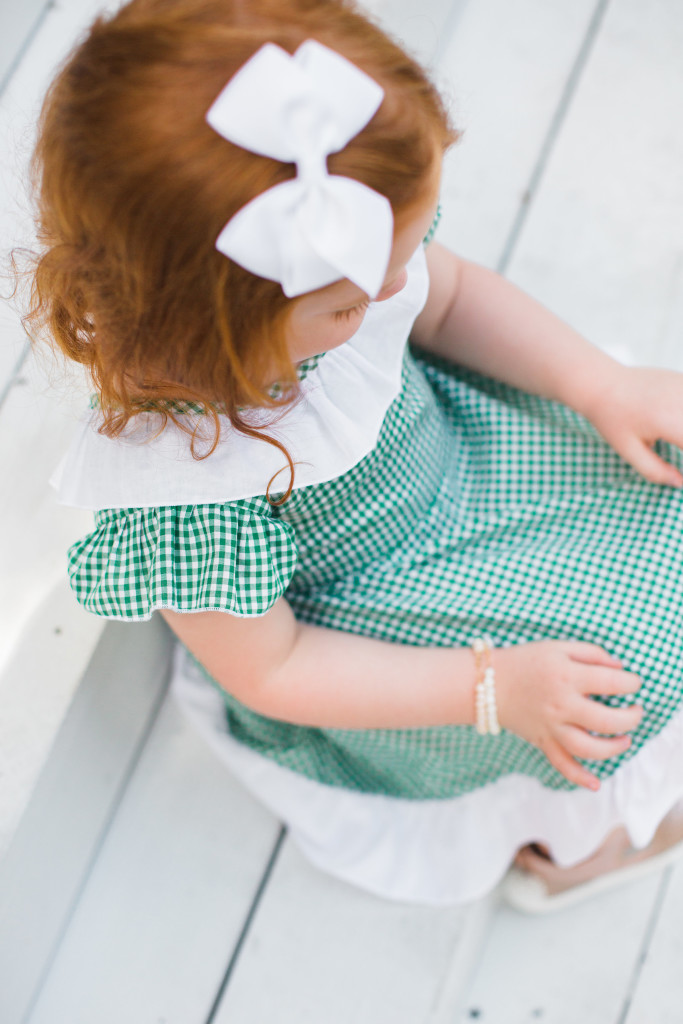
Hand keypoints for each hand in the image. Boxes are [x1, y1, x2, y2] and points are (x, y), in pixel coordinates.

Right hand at [494, 641, 642, 789]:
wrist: (485, 682)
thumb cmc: (526, 660)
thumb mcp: (558, 647)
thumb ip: (592, 653)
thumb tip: (620, 670)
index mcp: (566, 676)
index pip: (612, 683)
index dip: (632, 683)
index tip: (633, 683)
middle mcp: (560, 704)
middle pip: (607, 721)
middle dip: (631, 718)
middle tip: (636, 712)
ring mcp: (550, 727)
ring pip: (588, 749)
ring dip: (614, 748)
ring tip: (625, 739)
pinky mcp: (541, 741)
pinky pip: (561, 764)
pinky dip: (579, 777)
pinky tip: (596, 783)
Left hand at [581, 363, 682, 486]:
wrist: (602, 383)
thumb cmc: (612, 419)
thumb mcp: (629, 451)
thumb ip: (655, 471)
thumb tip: (680, 483)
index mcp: (670, 421)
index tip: (679, 474)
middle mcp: (682, 401)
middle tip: (674, 447)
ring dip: (682, 433)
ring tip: (673, 438)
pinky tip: (673, 423)